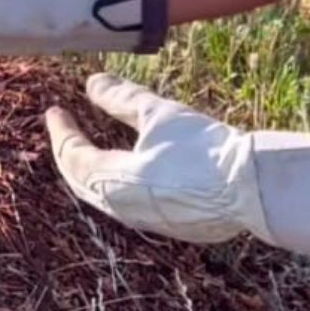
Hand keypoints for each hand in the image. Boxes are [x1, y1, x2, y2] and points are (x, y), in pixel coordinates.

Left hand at [43, 74, 266, 244]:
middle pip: (79, 180)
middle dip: (68, 153)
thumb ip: (123, 99)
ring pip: (101, 197)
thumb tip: (93, 82)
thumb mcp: (161, 115)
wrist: (253, 189)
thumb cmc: (205, 149)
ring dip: (89, 173)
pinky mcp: (168, 227)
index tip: (55, 111)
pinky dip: (115, 187)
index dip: (61, 130)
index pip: (72, 154)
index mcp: (110, 181)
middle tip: (65, 130)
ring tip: (87, 150)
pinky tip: (125, 176)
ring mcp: (144, 222)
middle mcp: (120, 208)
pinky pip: (127, 207)